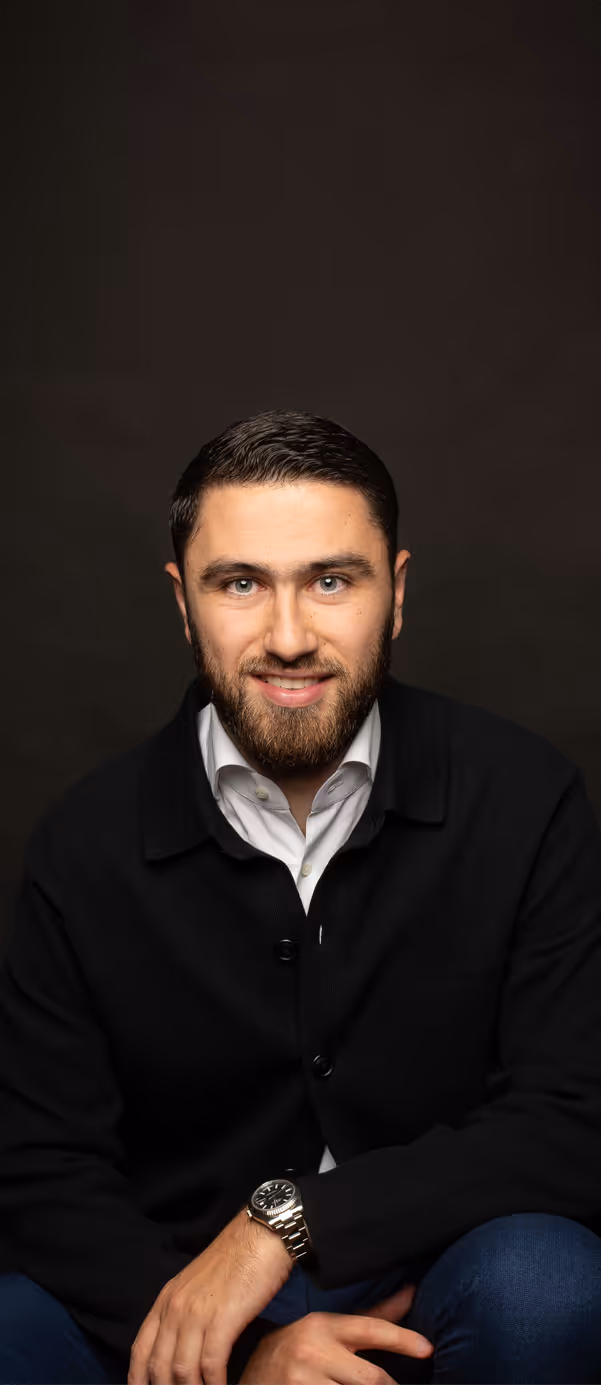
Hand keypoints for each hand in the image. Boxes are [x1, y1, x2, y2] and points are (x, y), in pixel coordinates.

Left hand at [128, 1207, 292, 1384]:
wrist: (261, 1235)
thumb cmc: (236, 1260)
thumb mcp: (197, 1284)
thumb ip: (183, 1313)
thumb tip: (182, 1348)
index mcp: (166, 1299)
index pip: (140, 1350)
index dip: (138, 1380)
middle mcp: (175, 1307)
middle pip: (158, 1366)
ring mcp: (197, 1313)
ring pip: (182, 1370)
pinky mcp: (223, 1319)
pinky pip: (211, 1365)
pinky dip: (215, 1384)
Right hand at [239, 1283, 433, 1383]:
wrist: (251, 1379)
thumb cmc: (298, 1354)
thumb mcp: (329, 1332)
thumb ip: (371, 1318)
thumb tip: (412, 1293)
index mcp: (322, 1326)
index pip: (370, 1329)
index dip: (402, 1339)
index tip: (427, 1349)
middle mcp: (311, 1351)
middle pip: (370, 1378)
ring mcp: (302, 1381)